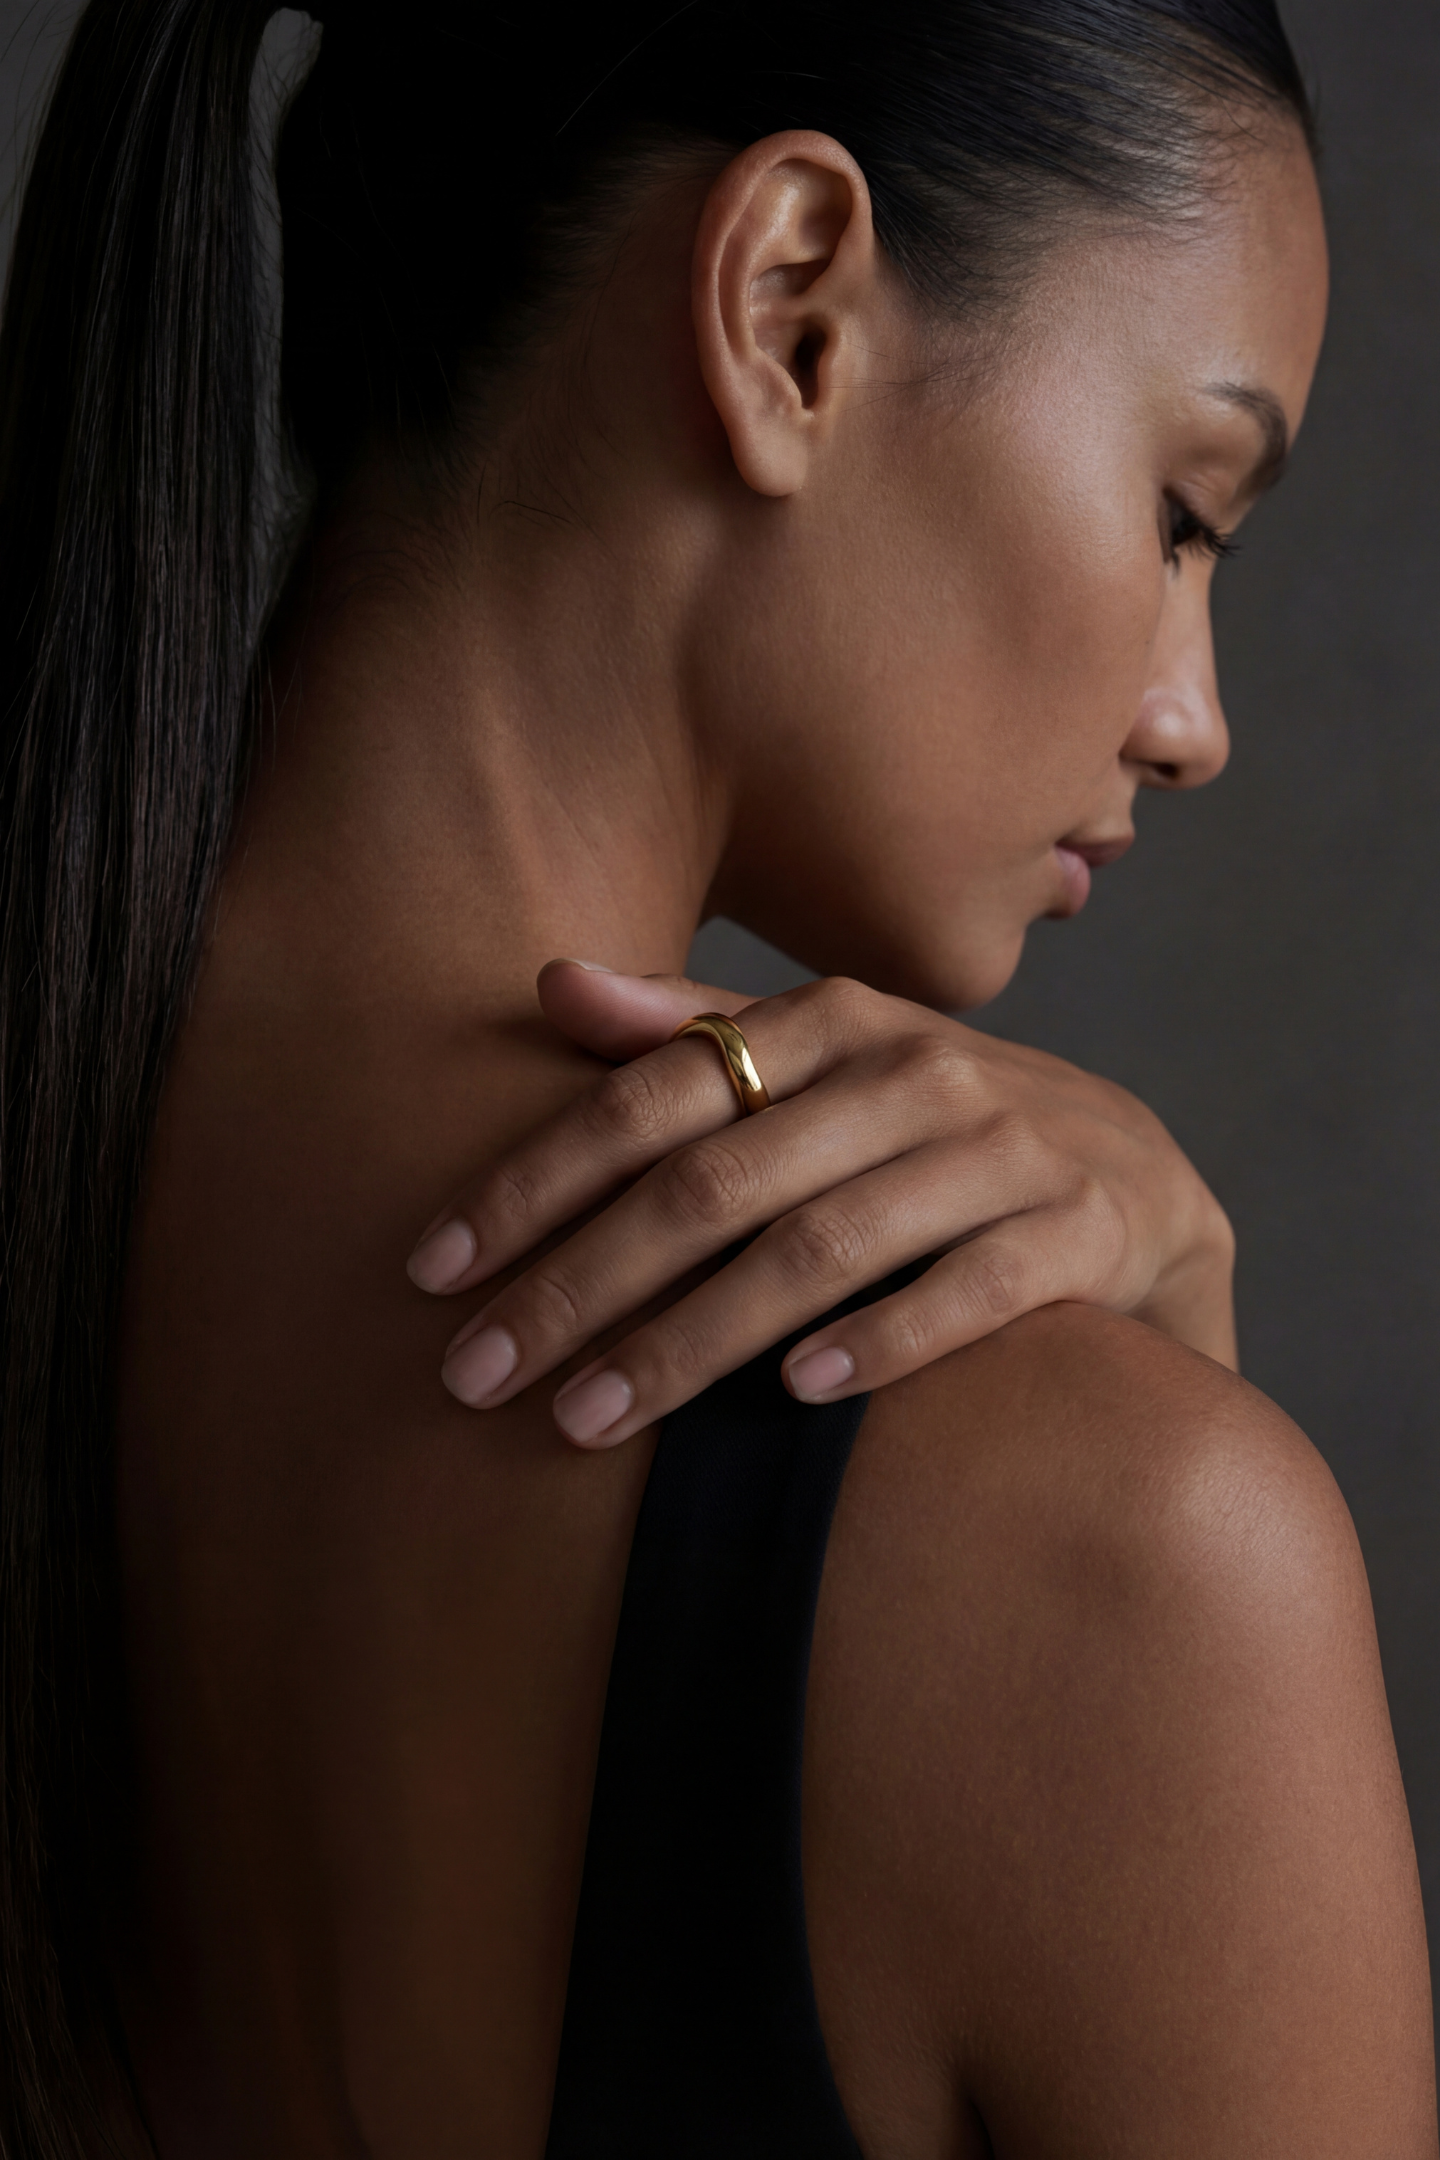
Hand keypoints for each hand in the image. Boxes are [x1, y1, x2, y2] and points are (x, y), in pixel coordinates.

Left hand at [408, 962, 1236, 1446]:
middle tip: (476, 1376)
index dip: (532, 1179)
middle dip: (580, 1283)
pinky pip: (974, 1289)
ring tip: (589, 1418)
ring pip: (822, 1244)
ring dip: (694, 1340)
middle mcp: (918, 1069)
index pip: (652, 1093)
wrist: (1142, 1185)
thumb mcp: (824, 1065)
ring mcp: (1010, 1147)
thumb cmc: (938, 1132)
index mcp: (835, 1020)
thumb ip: (693, 1029)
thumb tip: (550, 980)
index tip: (432, 1268)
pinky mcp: (1086, 1228)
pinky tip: (796, 1402)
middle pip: (716, 1179)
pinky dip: (884, 1340)